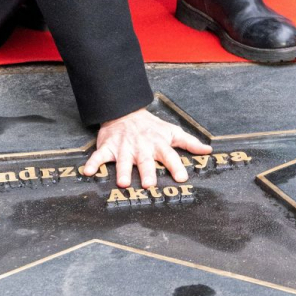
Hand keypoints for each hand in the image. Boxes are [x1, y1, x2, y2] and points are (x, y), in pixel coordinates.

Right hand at [83, 108, 211, 188]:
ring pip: (122, 160)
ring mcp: (123, 147)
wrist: (125, 111)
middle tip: (149, 184)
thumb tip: (208, 150)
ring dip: (121, 170)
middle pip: (145, 161)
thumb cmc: (150, 127)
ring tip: (122, 183)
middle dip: (147, 172)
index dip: (176, 166)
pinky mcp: (108, 147)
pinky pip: (98, 156)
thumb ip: (189, 143)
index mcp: (158, 144)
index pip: (170, 156)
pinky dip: (92, 163)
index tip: (182, 177)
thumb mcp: (172, 132)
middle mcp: (141, 147)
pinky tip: (88, 172)